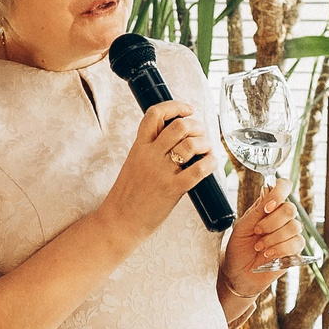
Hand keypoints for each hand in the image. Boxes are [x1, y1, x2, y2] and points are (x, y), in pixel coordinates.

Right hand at [97, 100, 217, 242]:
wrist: (118, 222)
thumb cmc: (127, 196)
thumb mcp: (133, 164)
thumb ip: (150, 151)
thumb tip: (177, 141)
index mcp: (138, 147)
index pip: (155, 114)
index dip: (175, 107)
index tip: (188, 110)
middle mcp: (150, 156)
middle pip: (179, 126)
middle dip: (197, 125)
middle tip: (202, 134)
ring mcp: (161, 172)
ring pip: (190, 144)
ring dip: (205, 143)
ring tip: (207, 150)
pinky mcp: (172, 189)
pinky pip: (198, 170)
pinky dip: (210, 163)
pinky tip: (211, 164)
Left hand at [221, 185, 302, 299]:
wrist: (237, 272)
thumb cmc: (238, 247)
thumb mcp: (242, 226)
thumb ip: (257, 210)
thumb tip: (269, 191)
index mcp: (269, 207)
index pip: (283, 187)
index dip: (279, 193)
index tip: (267, 207)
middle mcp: (281, 218)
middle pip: (290, 209)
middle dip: (272, 222)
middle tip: (257, 232)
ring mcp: (289, 234)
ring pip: (294, 227)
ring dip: (274, 238)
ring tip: (260, 247)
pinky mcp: (294, 250)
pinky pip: (296, 243)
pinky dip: (280, 248)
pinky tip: (268, 254)